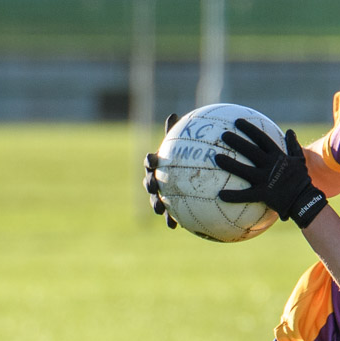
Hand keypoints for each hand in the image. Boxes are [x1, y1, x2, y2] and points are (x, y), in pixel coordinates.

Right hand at [143, 113, 180, 228]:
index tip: (153, 159)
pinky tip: (176, 227)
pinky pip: (169, 216)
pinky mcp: (170, 209)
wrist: (191, 180)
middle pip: (148, 182)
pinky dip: (170, 221)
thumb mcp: (184, 146)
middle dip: (150, 184)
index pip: (150, 161)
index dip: (150, 160)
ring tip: (161, 209)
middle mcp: (155, 180)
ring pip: (155, 201)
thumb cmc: (186, 159)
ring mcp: (161, 196)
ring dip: (156, 205)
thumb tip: (172, 113)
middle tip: (154, 185)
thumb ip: (179, 133)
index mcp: (157, 166)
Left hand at [214, 120, 327, 227]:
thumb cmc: (301, 180)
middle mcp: (270, 165)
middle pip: (250, 150)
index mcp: (278, 156)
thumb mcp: (300, 160)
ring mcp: (266, 179)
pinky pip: (245, 195)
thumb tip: (290, 131)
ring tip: (217, 158)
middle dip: (236, 141)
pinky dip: (233, 196)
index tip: (238, 121)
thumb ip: (293, 145)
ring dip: (230, 164)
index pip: (262, 138)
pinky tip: (220, 195)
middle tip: (223, 135)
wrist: (305, 200)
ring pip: (244, 170)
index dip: (249, 129)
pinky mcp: (263, 194)